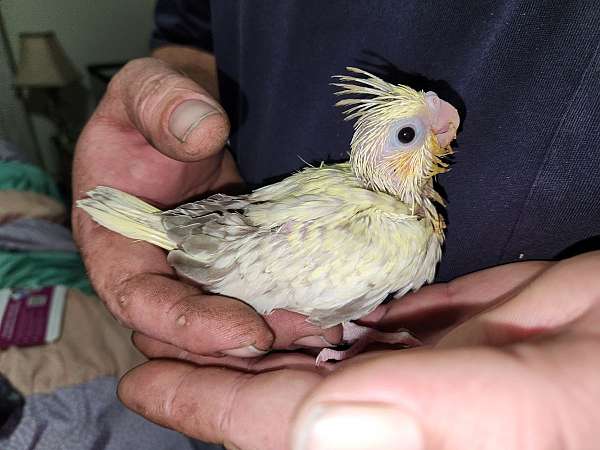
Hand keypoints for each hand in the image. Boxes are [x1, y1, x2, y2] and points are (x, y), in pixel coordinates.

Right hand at [73, 53, 340, 358]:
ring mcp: (199, 266)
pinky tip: (328, 305)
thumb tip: (205, 135)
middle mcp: (156, 265)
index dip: (186, 325)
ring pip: (227, 318)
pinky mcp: (236, 259)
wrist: (192, 107)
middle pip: (187, 328)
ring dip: (272, 331)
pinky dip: (287, 306)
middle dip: (239, 341)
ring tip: (324, 325)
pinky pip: (256, 293)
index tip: (245, 330)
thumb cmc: (156, 101)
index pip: (137, 299)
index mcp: (115, 239)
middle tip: (300, 331)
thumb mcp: (146, 88)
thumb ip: (161, 104)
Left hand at [119, 252, 599, 448]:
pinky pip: (365, 335)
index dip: (209, 404)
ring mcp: (421, 383)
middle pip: (285, 397)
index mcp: (411, 444)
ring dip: (260, 341)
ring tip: (203, 315)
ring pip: (319, 364)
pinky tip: (285, 304)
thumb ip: (446, 415)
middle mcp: (403, 422)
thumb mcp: (551, 398)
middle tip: (155, 334)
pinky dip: (320, 318)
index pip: (285, 425)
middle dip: (217, 369)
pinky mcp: (444, 346)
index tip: (142, 378)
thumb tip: (322, 429)